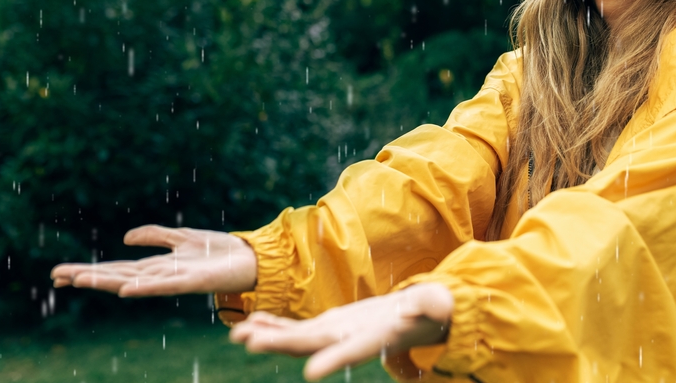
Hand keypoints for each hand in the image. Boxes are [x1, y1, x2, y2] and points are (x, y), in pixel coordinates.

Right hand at [50, 225, 257, 296]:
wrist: (249, 259)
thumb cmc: (218, 251)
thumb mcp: (182, 237)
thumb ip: (155, 236)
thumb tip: (125, 238)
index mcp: (156, 265)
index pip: (116, 268)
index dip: (89, 269)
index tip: (59, 273)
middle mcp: (159, 274)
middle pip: (117, 275)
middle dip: (87, 275)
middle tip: (56, 277)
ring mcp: (173, 279)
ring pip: (133, 281)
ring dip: (106, 281)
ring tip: (80, 280)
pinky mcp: (191, 281)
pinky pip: (164, 286)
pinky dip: (145, 287)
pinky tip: (126, 290)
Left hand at [229, 282, 453, 380]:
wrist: (418, 320)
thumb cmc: (433, 313)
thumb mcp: (438, 306)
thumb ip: (433, 306)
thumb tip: (432, 303)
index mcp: (377, 338)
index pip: (354, 351)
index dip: (334, 360)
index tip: (311, 372)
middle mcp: (349, 340)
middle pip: (311, 345)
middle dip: (280, 343)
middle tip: (249, 342)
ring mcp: (335, 334)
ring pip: (296, 338)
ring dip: (267, 335)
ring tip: (237, 334)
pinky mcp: (328, 326)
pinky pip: (296, 328)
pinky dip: (274, 326)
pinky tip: (251, 323)